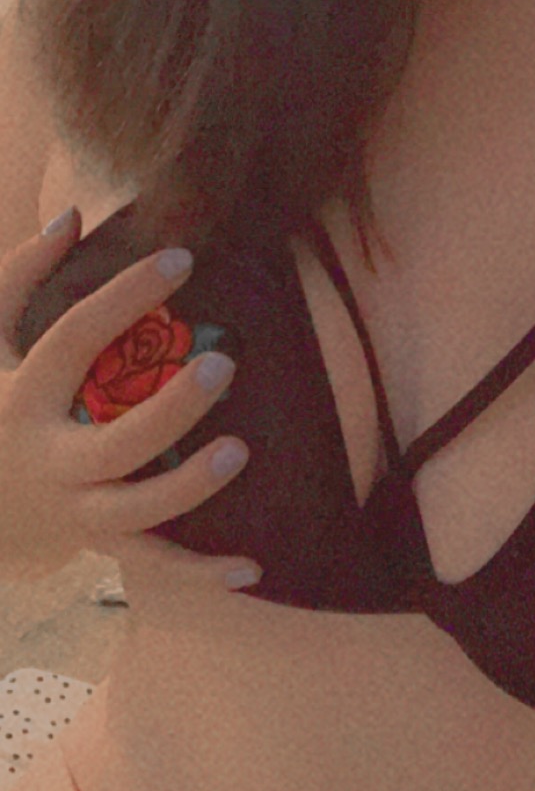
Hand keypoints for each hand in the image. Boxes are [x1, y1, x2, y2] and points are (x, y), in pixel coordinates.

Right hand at [0, 211, 260, 589]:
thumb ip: (18, 276)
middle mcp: (48, 460)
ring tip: (242, 450)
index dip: (124, 295)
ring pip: (136, 514)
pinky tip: (254, 568)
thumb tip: (73, 216)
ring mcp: (74, 511)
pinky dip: (200, 574)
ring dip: (189, 488)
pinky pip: (153, 566)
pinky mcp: (97, 546)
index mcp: (21, 399)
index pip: (73, 339)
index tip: (182, 258)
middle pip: (115, 445)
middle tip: (226, 365)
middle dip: (172, 410)